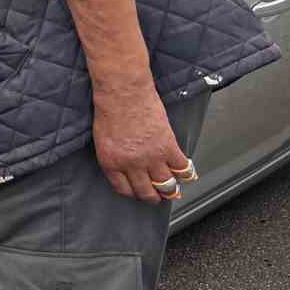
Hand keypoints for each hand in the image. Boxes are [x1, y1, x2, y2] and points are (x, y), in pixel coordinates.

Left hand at [91, 83, 194, 202]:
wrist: (123, 92)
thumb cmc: (109, 108)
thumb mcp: (102, 139)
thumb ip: (114, 155)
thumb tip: (126, 165)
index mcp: (111, 162)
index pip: (124, 189)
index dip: (133, 193)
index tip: (138, 192)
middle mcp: (131, 164)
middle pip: (146, 191)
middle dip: (153, 196)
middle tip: (158, 197)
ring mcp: (151, 157)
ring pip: (166, 184)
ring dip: (171, 189)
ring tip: (173, 190)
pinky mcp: (168, 147)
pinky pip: (182, 168)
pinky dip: (187, 173)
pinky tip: (187, 174)